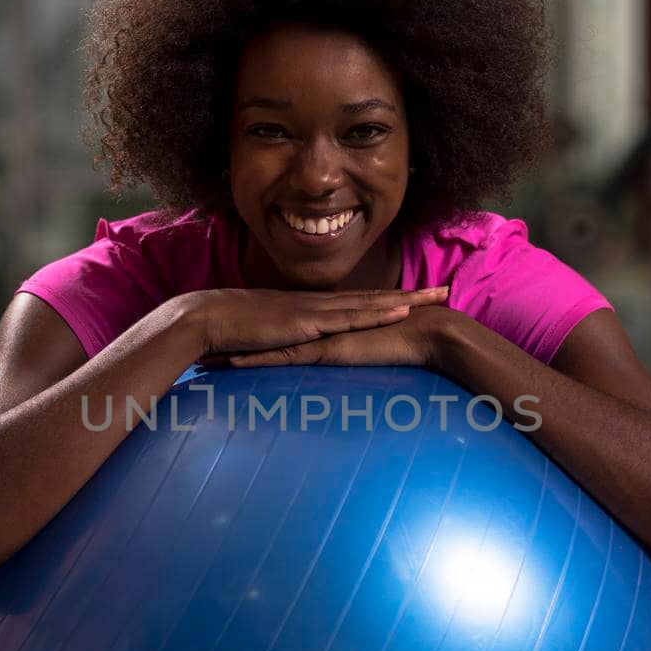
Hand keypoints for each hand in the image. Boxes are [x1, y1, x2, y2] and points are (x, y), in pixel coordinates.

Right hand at [187, 284, 448, 358]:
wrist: (205, 318)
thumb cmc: (227, 331)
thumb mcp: (264, 339)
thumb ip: (283, 345)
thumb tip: (293, 357)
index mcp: (310, 308)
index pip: (358, 302)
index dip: (389, 300)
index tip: (418, 299)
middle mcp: (318, 304)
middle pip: (374, 297)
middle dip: (412, 295)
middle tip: (445, 292)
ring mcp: (314, 310)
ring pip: (370, 303)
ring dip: (405, 300)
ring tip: (436, 298)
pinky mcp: (306, 323)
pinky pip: (350, 318)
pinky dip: (377, 313)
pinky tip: (400, 311)